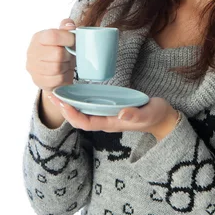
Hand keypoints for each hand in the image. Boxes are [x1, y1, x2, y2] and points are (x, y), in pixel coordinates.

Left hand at [46, 94, 178, 139]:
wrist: (163, 119)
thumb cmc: (156, 115)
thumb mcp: (148, 114)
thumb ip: (136, 114)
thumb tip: (121, 112)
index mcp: (112, 123)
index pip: (86, 123)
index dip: (73, 115)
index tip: (63, 104)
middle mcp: (106, 121)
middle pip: (79, 119)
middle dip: (64, 109)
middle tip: (51, 95)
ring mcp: (107, 115)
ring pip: (82, 113)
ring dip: (68, 104)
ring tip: (56, 93)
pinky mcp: (109, 109)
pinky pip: (89, 107)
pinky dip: (78, 100)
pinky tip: (73, 91)